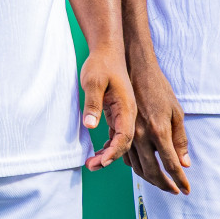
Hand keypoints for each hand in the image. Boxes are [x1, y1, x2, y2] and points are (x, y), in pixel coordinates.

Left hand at [79, 47, 134, 170]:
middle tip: (92, 167)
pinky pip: (116, 135)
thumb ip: (92, 103)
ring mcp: (125, 115)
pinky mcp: (118, 113)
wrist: (108, 51)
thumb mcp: (93, 81)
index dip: (114, 151)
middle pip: (125, 144)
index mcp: (127, 108)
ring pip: (120, 141)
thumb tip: (90, 125)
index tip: (102, 161)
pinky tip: (98, 155)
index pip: (124, 136)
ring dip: (108, 155)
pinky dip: (108, 146)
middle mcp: (129, 115)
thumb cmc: (101, 64)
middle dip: (110, 158)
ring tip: (90, 165)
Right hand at [122, 53, 189, 192]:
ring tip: (160, 183)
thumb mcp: (177, 113)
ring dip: (148, 178)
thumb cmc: (160, 90)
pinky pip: (124, 154)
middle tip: (173, 190)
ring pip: (135, 165)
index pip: (171, 165)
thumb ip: (180, 139)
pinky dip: (133, 165)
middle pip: (151, 170)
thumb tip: (185, 163)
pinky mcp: (118, 128)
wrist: (135, 69)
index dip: (179, 181)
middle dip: (163, 184)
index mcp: (159, 131)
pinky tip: (141, 168)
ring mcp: (128, 132)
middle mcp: (142, 135)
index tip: (186, 190)